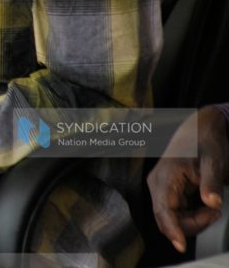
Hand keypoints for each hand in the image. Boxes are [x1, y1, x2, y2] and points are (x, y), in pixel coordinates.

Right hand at [148, 106, 228, 252]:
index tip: (181, 245)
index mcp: (165, 176)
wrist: (199, 129)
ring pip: (173, 219)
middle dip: (192, 223)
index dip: (172, 229)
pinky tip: (205, 205)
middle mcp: (158, 185)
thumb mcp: (213, 161)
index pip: (163, 209)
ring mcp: (161, 189)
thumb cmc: (204, 142)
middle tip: (215, 211)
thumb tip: (212, 202)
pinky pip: (177, 213)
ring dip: (195, 220)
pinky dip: (193, 215)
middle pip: (168, 219)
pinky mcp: (168, 192)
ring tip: (213, 206)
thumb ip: (211, 182)